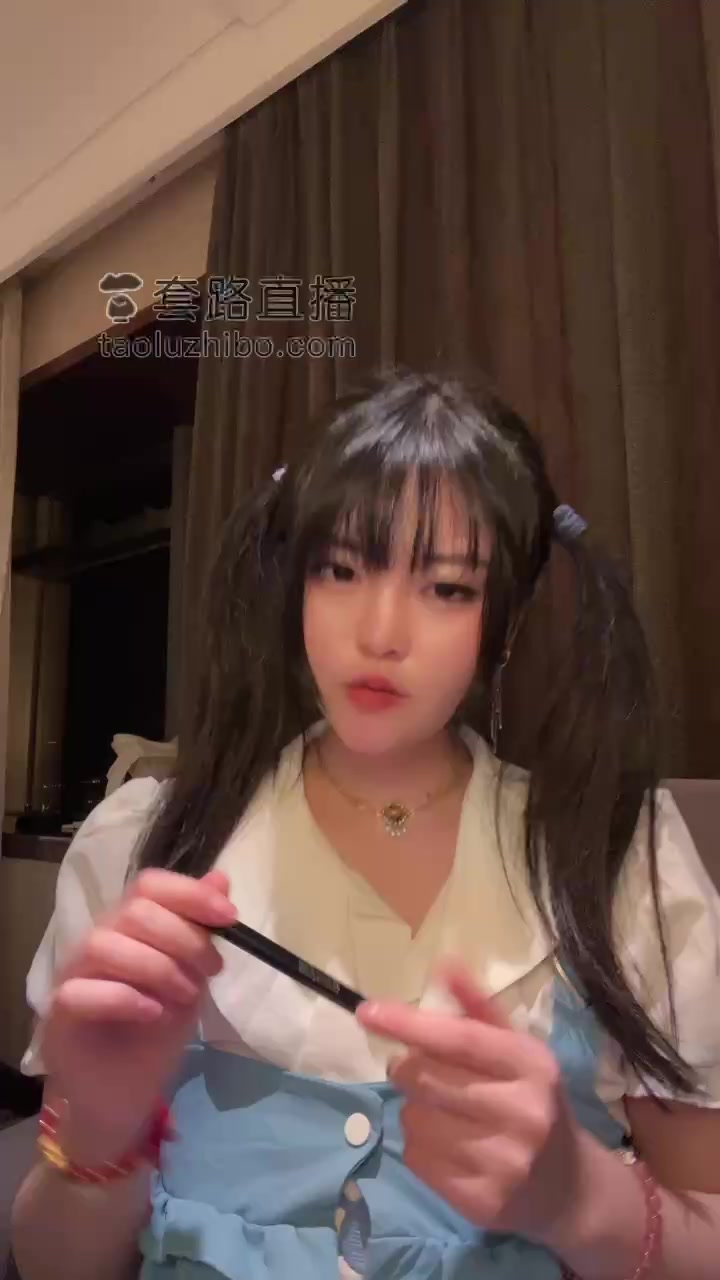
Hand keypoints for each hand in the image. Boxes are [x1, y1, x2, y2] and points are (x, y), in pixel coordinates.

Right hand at [41, 868, 236, 1165]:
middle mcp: (99, 940)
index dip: (190, 894)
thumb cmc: (157, 1028)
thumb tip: (221, 880)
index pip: (150, 884)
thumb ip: (201, 930)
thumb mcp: (192, 977)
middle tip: (211, 971)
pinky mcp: (60, 1014)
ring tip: (185, 997)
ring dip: (157, 968)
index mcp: (130, 925)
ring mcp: (74, 975)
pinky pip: (81, 991)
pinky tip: (153, 1014)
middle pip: (134, 911)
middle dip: (183, 938)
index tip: (229, 919)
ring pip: (104, 944)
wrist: (126, 1092)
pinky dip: (124, 998)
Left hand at [357, 961, 584, 1244]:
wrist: (569, 1189)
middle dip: (407, 1067)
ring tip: (442, 1111)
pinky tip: (446, 1144)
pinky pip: (416, 1158)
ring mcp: (502, 1161)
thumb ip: (478, 1009)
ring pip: (415, 1118)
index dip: (410, 1023)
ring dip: (414, 1108)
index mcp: (533, 1065)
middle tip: (418, 1070)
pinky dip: (418, 1145)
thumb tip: (443, 963)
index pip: (459, 1038)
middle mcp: (522, 1112)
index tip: (367, 1010)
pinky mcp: (479, 1201)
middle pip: (426, 1077)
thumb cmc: (533, 1102)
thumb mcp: (516, 1051)